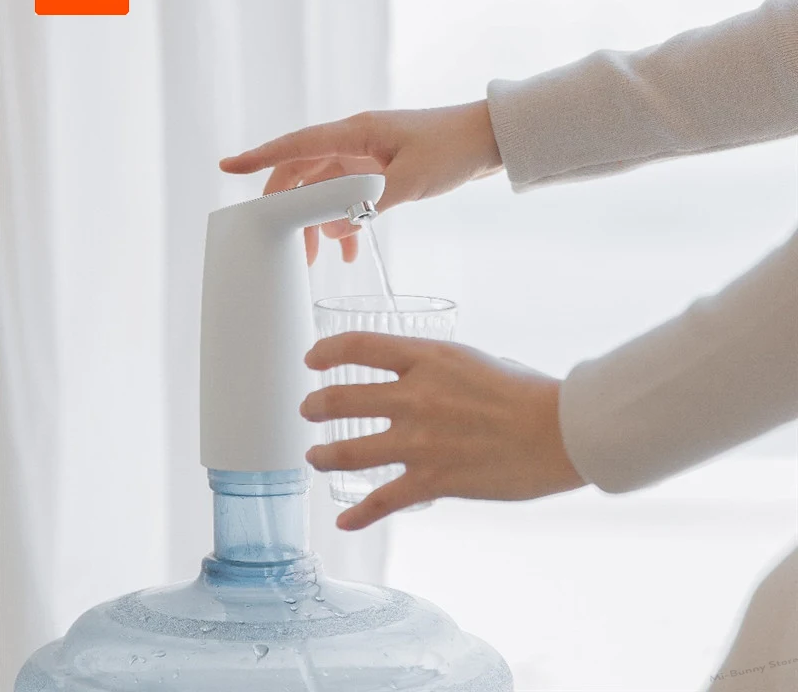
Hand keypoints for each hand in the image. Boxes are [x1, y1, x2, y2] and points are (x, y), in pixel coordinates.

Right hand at [219, 101, 501, 264]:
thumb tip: (326, 228)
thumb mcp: (409, 183)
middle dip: (289, 210)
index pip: (296, 146)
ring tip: (318, 260)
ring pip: (326, 190)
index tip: (227, 167)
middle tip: (284, 246)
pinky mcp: (381, 169)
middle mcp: (355, 141)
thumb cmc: (452, 151)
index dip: (260, 158)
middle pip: (304, 173)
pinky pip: (350, 196)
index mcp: (356, 133)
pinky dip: (345, 221)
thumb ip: (365, 205)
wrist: (489, 140)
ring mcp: (367, 155)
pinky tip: (349, 249)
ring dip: (319, 222)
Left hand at [300, 332, 585, 529]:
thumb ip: (439, 369)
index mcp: (427, 358)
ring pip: (349, 451)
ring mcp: (420, 440)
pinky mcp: (433, 480)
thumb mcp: (475, 361)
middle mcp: (415, 396)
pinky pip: (382, 501)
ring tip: (314, 456)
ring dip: (323, 455)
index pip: (359, 346)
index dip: (327, 351)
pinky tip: (343, 522)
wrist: (560, 432)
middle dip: (316, 405)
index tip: (313, 358)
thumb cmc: (527, 392)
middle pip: (342, 399)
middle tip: (309, 409)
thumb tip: (421, 377)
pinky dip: (358, 515)